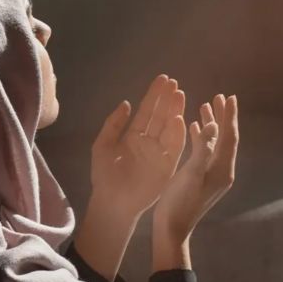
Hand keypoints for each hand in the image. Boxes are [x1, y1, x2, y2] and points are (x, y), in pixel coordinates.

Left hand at [89, 74, 186, 219]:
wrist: (111, 202)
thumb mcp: (102, 145)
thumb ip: (113, 124)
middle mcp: (149, 141)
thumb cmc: (104, 175)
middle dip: (167, 99)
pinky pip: (175, 147)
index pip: (146, 111)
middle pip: (160, 115)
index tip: (163, 79)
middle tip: (174, 83)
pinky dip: (177, 133)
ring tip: (179, 94)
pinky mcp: (167, 166)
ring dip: (175, 111)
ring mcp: (160, 153)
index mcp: (133, 135)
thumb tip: (125, 103)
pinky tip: (178, 118)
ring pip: (170, 128)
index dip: (154, 95)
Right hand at [153, 94, 239, 242]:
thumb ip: (203, 149)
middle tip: (219, 97)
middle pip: (225, 138)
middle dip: (222, 117)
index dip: (229, 116)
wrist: (173, 228)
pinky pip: (205, 151)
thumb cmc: (180, 202)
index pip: (229, 136)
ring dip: (211, 125)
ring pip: (215, 143)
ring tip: (205, 106)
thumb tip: (214, 125)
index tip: (229, 97)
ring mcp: (213, 175)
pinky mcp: (202, 178)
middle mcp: (222, 170)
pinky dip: (201, 137)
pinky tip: (193, 129)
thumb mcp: (191, 174)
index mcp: (222, 169)